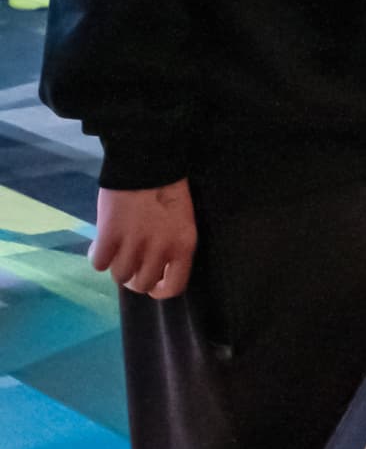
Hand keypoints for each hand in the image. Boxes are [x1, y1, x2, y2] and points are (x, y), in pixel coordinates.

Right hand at [93, 179, 195, 298]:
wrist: (147, 159)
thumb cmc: (168, 187)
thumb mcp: (180, 220)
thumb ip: (169, 246)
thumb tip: (153, 269)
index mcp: (184, 244)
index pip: (173, 287)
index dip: (159, 289)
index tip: (151, 281)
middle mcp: (161, 249)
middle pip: (142, 284)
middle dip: (134, 277)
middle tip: (129, 261)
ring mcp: (134, 243)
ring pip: (119, 276)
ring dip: (115, 265)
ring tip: (116, 248)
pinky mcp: (109, 235)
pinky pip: (99, 263)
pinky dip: (98, 255)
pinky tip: (101, 243)